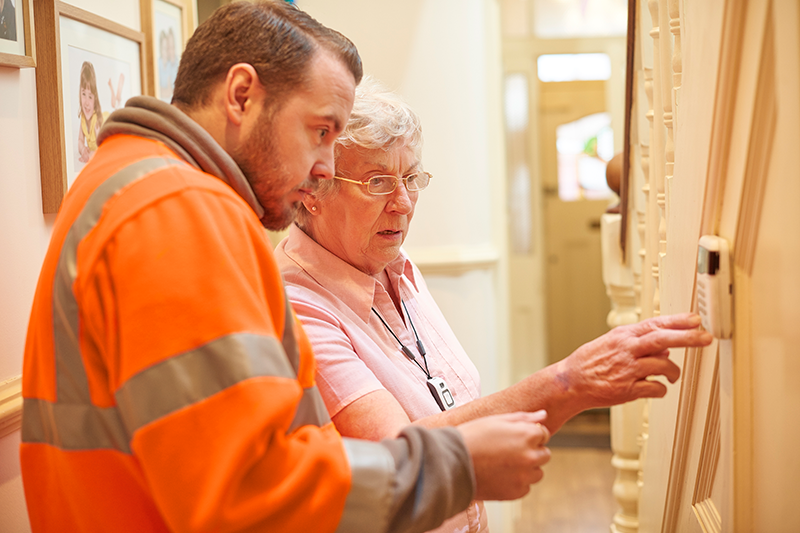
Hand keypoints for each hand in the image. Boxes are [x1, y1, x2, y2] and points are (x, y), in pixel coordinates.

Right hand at [457, 410, 550, 500]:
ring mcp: (524, 476)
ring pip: (537, 473)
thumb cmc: (472, 437)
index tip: (516, 437)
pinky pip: (525, 487)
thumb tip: (543, 414)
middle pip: (544, 454)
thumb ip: (523, 418)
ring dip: (527, 468)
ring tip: (503, 464)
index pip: (544, 434)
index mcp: (527, 435)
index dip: (530, 434)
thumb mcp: (496, 420)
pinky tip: (499, 475)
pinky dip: (516, 482)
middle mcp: (530, 456)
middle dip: (532, 451)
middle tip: (509, 450)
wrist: (452, 463)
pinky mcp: (516, 493)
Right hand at [558, 313, 712, 409]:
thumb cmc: (591, 361)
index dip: (678, 321)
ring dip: (673, 372)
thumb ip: (639, 343)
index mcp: (624, 335)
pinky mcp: (628, 389)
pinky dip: (660, 389)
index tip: (696, 319)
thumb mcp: (613, 343)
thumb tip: (666, 346)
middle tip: (706, 338)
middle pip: (662, 339)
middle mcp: (627, 349)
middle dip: (688, 338)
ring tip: (671, 376)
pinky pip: (656, 388)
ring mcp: (628, 369)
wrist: (571, 382)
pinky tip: (655, 388)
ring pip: (663, 365)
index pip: (655, 323)